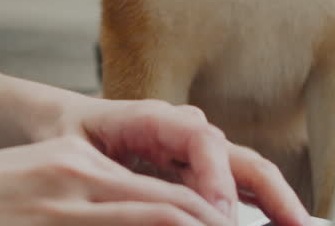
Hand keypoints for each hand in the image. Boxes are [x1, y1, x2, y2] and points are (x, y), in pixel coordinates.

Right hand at [0, 136, 233, 224]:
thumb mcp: (29, 188)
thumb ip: (83, 202)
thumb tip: (135, 217)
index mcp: (77, 162)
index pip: (169, 194)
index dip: (216, 221)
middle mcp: (78, 178)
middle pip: (177, 210)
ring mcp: (62, 204)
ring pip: (160, 220)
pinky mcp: (44, 220)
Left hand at [56, 97, 310, 225]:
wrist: (56, 127)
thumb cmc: (63, 137)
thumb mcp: (76, 157)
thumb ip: (113, 175)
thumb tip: (152, 203)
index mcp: (156, 119)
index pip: (203, 142)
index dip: (217, 179)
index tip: (222, 217)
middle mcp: (186, 132)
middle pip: (243, 159)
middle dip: (275, 194)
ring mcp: (198, 153)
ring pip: (250, 176)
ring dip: (278, 205)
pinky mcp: (199, 173)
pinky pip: (239, 190)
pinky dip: (262, 209)